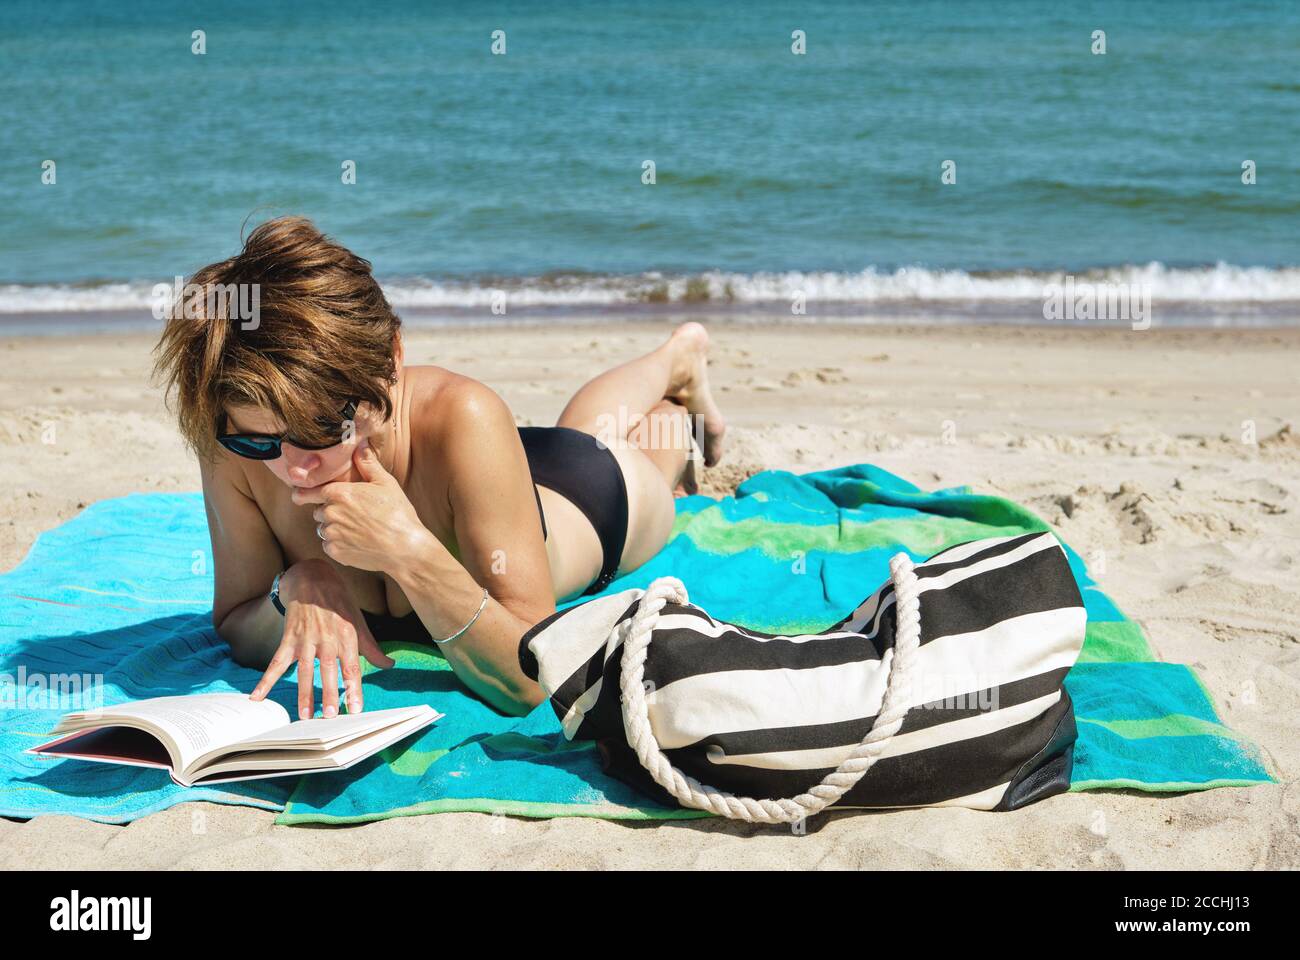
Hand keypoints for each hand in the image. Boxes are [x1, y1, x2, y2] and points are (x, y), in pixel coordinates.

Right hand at [250, 558, 394, 717]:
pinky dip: (266, 680)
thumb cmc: (338, 602)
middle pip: (328, 669)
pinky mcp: (289, 638)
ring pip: (305, 669)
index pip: (352, 666)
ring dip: (304, 693)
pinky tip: (257, 696)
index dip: (354, 687)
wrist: (312, 577)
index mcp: (347, 635)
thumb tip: (389, 665)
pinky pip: (277, 662)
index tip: (355, 708)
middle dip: (329, 693)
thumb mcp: (358, 621)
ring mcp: (306, 638)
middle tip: (329, 715)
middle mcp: (327, 638)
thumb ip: (371, 647)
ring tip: (304, 715)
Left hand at [292, 446, 431, 573]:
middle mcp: (330, 513)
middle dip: (330, 511)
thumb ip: (367, 463)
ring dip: (334, 528)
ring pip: (324, 529)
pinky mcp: (335, 552)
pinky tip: (358, 542)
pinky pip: (329, 545)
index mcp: (339, 493)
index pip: (308, 492)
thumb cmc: (397, 513)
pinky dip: (339, 544)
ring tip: (358, 529)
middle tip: (353, 514)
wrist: (404, 547)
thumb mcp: (385, 483)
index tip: (298, 495)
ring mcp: (331, 534)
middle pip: (319, 511)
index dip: (303, 493)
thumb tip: (359, 444)